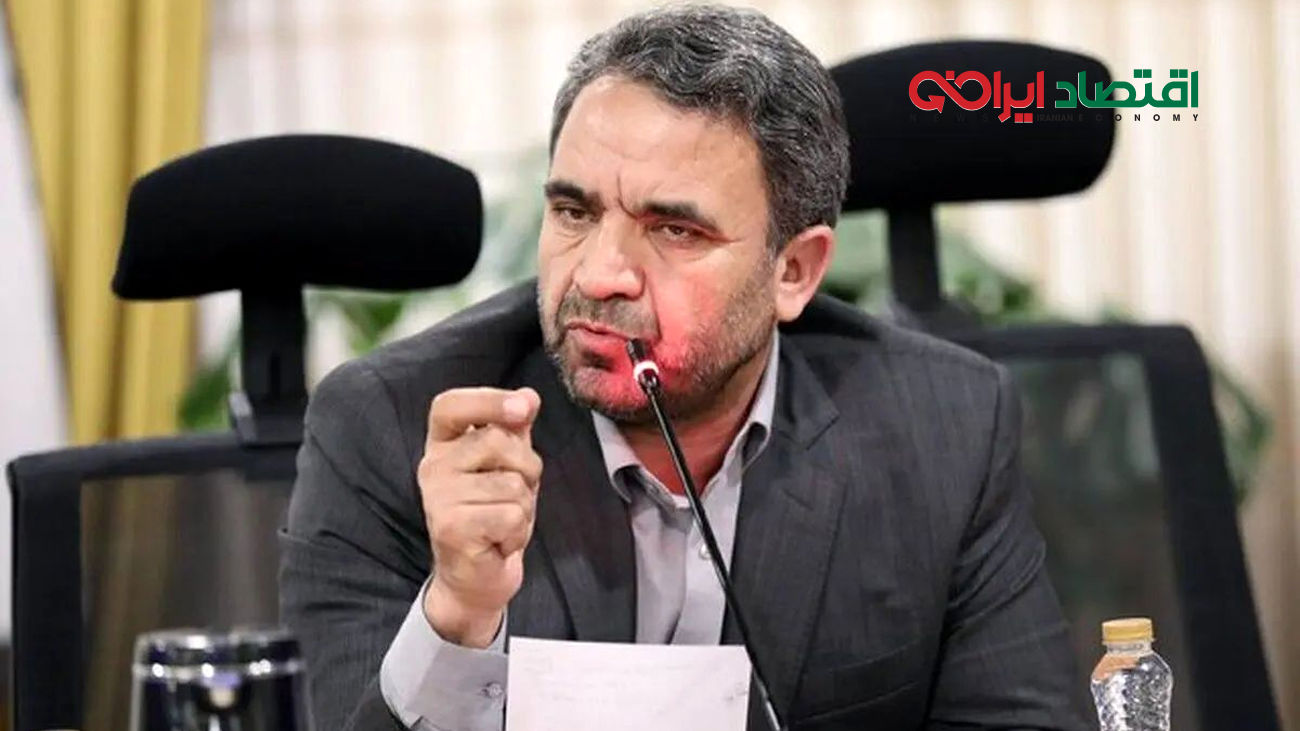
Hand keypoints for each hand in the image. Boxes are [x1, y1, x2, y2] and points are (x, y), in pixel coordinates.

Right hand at [418, 386, 542, 647]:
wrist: (477, 576)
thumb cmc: (493, 514)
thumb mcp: (508, 465)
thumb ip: (515, 429)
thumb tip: (529, 396)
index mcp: (443, 444)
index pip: (449, 405)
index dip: (488, 400)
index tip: (525, 408)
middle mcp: (433, 466)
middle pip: (496, 442)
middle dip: (526, 468)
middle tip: (514, 495)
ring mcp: (438, 498)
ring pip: (511, 483)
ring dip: (524, 507)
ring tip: (503, 522)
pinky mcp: (451, 528)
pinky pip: (511, 514)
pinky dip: (518, 532)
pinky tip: (499, 541)